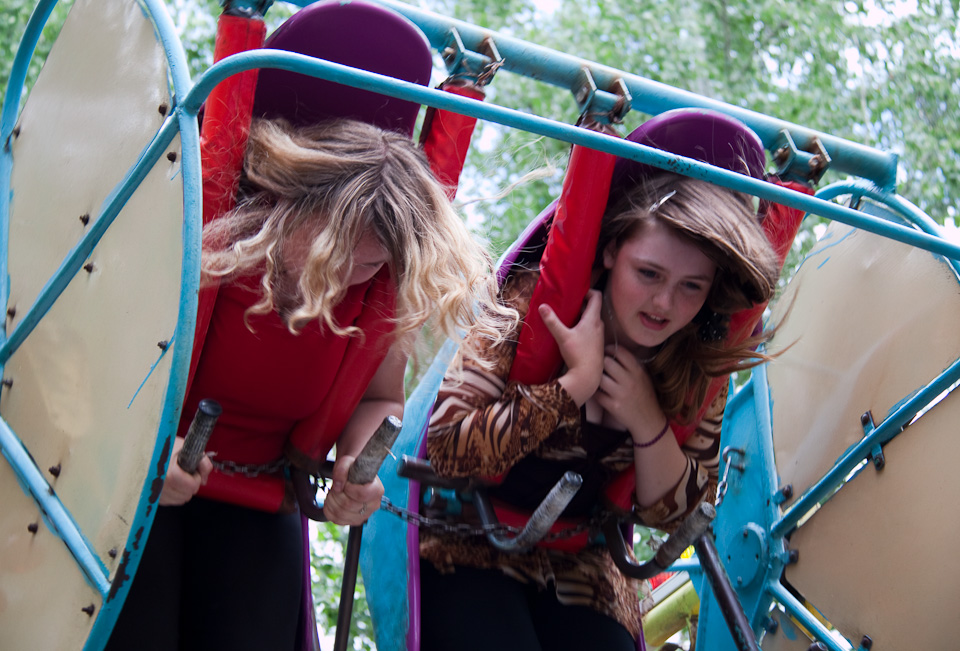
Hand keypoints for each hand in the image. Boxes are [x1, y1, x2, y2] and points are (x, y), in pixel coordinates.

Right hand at [159, 436, 212, 505]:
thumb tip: (204, 478)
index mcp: (168, 473)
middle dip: (191, 484)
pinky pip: (172, 501)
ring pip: (181, 499)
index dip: (196, 478)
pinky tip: (173, 482)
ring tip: (178, 476)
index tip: (192, 470)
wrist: (148, 449)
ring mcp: (156, 493)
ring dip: (184, 489)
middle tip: (185, 471)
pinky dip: (176, 493)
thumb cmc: (167, 446)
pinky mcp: (154, 498)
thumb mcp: (186, 447)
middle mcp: (160, 485)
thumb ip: (202, 461)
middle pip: (187, 494)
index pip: (191, 486)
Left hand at [321, 455, 384, 525]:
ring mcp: (364, 515)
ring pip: (340, 514)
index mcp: (377, 490)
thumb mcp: (348, 462)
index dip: (349, 487)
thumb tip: (338, 486)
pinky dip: (329, 509)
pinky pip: (336, 519)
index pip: (362, 494)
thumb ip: (342, 468)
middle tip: (338, 486)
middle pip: (348, 505)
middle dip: (337, 493)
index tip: (347, 482)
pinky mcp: (354, 521)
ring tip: (336, 492)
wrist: (355, 476)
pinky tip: (334, 500)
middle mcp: (373, 505)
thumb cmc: (354, 469)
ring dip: (332, 501)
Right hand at [540, 290, 604, 405]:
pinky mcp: (596, 344)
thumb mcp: (562, 336)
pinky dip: (584, 326)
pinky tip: (573, 333)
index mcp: (593, 319)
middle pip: (593, 307)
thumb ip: (552, 321)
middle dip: (582, 304)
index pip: (597, 296)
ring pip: (592, 319)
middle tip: (569, 304)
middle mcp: (599, 325)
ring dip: (583, 316)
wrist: (588, 376)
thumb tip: (542, 306)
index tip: (576, 293)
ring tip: (569, 317)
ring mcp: (599, 335)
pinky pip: (591, 329)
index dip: (588, 291)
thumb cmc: (577, 354)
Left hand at [596, 345, 663, 437]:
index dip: (610, 349)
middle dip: (602, 363)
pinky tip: (599, 392)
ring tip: (599, 379)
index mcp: (638, 372)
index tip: (606, 351)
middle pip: (607, 362)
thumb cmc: (644, 396)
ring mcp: (621, 394)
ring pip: (600, 378)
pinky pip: (597, 394)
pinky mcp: (613, 406)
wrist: (649, 420)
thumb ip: (631, 364)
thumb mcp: (643, 377)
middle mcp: (630, 381)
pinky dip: (596, 392)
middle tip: (601, 366)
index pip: (621, 352)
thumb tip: (614, 350)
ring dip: (597, 378)